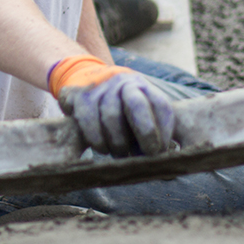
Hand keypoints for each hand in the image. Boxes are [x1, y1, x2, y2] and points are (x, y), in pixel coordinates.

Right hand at [49, 55, 174, 156]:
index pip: (160, 105)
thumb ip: (151, 133)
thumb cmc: (120, 107)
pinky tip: (102, 147)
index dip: (164, 131)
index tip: (160, 152)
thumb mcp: (138, 113)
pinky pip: (88, 121)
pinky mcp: (80, 95)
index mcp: (144, 87)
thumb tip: (163, 164)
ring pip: (111, 116)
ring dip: (117, 143)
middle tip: (145, 155)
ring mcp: (101, 87)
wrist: (87, 80)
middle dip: (145, 132)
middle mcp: (124, 82)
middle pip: (137, 104)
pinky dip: (96, 140)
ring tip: (120, 153)